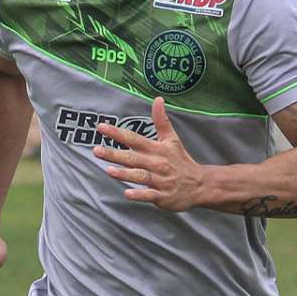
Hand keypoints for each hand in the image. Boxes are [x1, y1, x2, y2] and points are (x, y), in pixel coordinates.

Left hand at [94, 96, 204, 211]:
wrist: (200, 184)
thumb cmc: (181, 161)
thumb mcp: (172, 139)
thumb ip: (161, 120)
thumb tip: (158, 99)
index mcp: (156, 149)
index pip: (134, 138)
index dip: (117, 133)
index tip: (101, 127)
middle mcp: (157, 163)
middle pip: (133, 158)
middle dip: (115, 154)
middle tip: (96, 151)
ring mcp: (160, 180)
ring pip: (140, 176)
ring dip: (125, 174)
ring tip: (109, 171)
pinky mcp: (163, 196)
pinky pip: (150, 195)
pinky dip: (139, 194)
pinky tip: (127, 193)